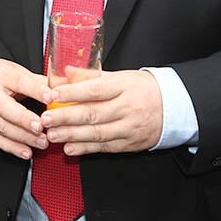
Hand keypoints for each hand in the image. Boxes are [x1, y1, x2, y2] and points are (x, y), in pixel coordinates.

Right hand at [0, 59, 52, 159]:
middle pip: (5, 108)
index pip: (19, 81)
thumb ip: (39, 81)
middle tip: (42, 127)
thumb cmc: (1, 78)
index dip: (35, 90)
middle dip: (25, 120)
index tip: (50, 97)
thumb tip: (61, 88)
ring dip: (23, 137)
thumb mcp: (18, 72)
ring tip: (42, 142)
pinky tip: (26, 152)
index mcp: (2, 75)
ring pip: (1, 127)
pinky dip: (12, 147)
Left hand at [41, 69, 162, 154]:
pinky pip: (105, 147)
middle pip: (93, 113)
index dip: (72, 93)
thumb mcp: (121, 76)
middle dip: (66, 117)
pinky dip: (86, 149)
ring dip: (72, 135)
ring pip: (97, 133)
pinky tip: (70, 148)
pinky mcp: (130, 144)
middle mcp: (127, 108)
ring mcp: (129, 128)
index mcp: (124, 86)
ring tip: (52, 135)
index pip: (95, 90)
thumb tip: (66, 71)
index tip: (52, 94)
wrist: (174, 108)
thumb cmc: (144, 89)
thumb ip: (92, 75)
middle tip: (46, 119)